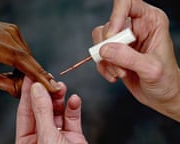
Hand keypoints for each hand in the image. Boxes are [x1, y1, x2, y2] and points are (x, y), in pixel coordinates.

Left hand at [0, 7, 58, 120]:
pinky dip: (20, 66)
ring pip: (27, 60)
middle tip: (1, 87)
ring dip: (20, 75)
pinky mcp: (13, 33)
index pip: (21, 60)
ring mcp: (11, 32)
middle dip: (22, 82)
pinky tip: (5, 70)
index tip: (53, 87)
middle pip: (27, 64)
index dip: (38, 75)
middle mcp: (6, 34)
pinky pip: (24, 54)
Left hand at [15, 77, 86, 143]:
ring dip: (59, 97)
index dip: (27, 93)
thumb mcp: (47, 136)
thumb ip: (42, 112)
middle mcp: (41, 137)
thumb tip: (37, 90)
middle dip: (46, 93)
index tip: (30, 76)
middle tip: (48, 78)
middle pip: (41, 109)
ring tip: (61, 86)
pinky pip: (72, 118)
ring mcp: (58, 136)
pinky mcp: (74, 136)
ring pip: (57, 112)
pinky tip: (74, 100)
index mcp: (27, 141)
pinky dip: (73, 107)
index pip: (24, 112)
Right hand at [92, 0, 179, 120]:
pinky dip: (104, 68)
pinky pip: (98, 56)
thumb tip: (104, 50)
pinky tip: (116, 76)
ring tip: (120, 72)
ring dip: (106, 61)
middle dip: (109, 49)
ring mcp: (123, 41)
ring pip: (100, 41)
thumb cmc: (165, 80)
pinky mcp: (114, 53)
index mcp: (150, 21)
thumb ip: (128, 57)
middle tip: (119, 65)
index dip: (116, 17)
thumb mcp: (151, 68)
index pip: (127, 3)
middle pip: (108, 26)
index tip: (112, 37)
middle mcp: (134, 28)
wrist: (161, 96)